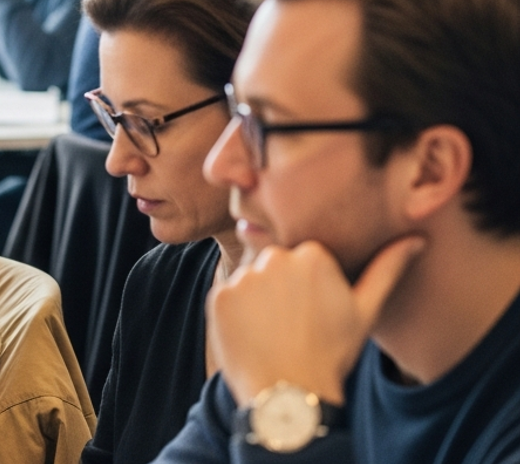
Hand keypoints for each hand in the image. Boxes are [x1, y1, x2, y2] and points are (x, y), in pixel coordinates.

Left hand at [207, 235, 424, 406]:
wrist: (289, 395)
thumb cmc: (332, 354)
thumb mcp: (365, 311)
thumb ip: (386, 269)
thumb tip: (417, 238)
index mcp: (312, 255)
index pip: (305, 260)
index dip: (310, 289)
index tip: (314, 314)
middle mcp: (275, 258)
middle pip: (276, 266)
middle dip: (282, 289)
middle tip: (293, 325)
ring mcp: (243, 277)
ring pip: (251, 281)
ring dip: (258, 301)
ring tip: (274, 333)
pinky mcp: (218, 296)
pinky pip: (227, 297)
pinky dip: (235, 314)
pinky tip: (253, 336)